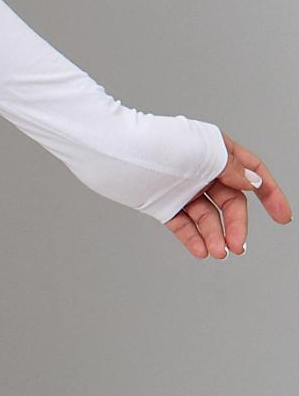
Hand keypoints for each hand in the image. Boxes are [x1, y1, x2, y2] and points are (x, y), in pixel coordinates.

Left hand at [164, 135, 288, 259]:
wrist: (112, 152)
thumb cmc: (158, 142)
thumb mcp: (206, 152)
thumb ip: (233, 169)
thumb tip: (255, 182)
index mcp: (217, 150)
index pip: (252, 173)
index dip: (270, 194)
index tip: (283, 218)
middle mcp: (202, 169)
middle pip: (231, 201)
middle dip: (236, 225)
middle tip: (237, 246)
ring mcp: (182, 188)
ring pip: (207, 217)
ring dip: (215, 236)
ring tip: (218, 253)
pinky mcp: (162, 204)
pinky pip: (184, 224)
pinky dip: (193, 238)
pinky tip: (202, 251)